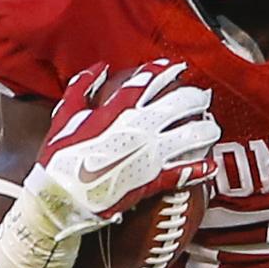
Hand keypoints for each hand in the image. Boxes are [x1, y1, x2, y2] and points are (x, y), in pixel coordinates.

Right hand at [0, 61, 219, 267]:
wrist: (56, 200)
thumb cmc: (57, 160)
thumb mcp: (62, 118)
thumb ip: (80, 89)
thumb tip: (101, 67)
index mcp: (112, 113)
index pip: (144, 84)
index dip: (163, 72)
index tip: (177, 66)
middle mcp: (134, 130)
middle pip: (175, 105)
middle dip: (194, 97)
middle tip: (204, 95)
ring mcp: (144, 156)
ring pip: (186, 137)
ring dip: (204, 130)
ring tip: (212, 128)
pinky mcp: (149, 182)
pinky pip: (181, 173)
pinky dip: (199, 170)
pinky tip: (211, 166)